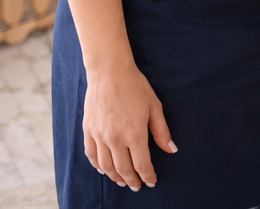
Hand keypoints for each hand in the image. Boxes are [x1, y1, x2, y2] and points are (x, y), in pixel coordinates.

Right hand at [81, 61, 176, 190]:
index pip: (142, 163)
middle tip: (137, 186)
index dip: (147, 175)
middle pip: (123, 168)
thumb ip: (161, 131)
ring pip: (106, 166)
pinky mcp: (88, 130)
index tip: (151, 181)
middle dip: (132, 180)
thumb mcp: (154, 107)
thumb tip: (171, 149)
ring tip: (122, 181)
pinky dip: (97, 166)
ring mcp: (99, 136)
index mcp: (134, 134)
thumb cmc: (136, 87)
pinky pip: (91, 155)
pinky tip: (103, 170)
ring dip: (115, 177)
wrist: (110, 72)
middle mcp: (115, 139)